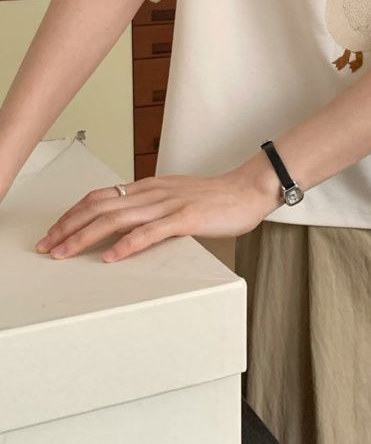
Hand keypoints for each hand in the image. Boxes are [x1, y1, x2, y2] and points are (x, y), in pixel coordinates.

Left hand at [33, 167, 280, 262]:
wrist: (249, 190)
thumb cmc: (216, 199)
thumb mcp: (175, 200)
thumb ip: (151, 210)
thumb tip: (124, 228)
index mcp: (149, 188)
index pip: (100, 197)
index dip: (72, 214)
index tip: (53, 232)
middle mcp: (153, 192)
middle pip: (100, 206)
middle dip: (68, 226)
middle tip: (47, 246)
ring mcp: (169, 203)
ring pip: (117, 218)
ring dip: (86, 236)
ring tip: (66, 252)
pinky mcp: (186, 217)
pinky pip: (150, 232)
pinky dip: (127, 244)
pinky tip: (112, 256)